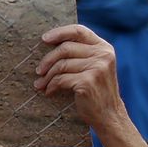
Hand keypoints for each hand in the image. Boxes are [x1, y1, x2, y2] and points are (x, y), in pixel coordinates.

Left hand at [36, 24, 147, 146]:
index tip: (44, 39)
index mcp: (104, 48)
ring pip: (61, 65)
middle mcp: (103, 55)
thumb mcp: (94, 67)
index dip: (60, 32)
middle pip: (65, 48)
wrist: (109, 115)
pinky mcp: (88, 81)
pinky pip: (60, 79)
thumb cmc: (97, 91)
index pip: (79, 30)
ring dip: (46, 76)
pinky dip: (51, 86)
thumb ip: (81, 54)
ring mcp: (97, 67)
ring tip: (41, 84)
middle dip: (47, 60)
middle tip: (38, 71)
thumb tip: (51, 44)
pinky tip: (49, 92)